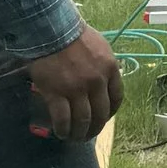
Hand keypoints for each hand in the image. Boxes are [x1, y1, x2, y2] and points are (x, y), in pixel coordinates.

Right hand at [26, 24, 123, 142]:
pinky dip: (63, 130)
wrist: (49, 29)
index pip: (117, 98)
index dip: (111, 112)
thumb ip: (104, 65)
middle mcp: (96, 82)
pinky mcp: (57, 94)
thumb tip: (105, 79)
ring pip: (83, 120)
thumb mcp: (99, 46)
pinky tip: (61, 133)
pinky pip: (63, 119)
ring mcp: (77, 89)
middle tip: (88, 134)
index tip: (105, 118)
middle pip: (101, 114)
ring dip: (80, 133)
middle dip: (96, 128)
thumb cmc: (73, 34)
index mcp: (110, 69)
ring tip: (74, 137)